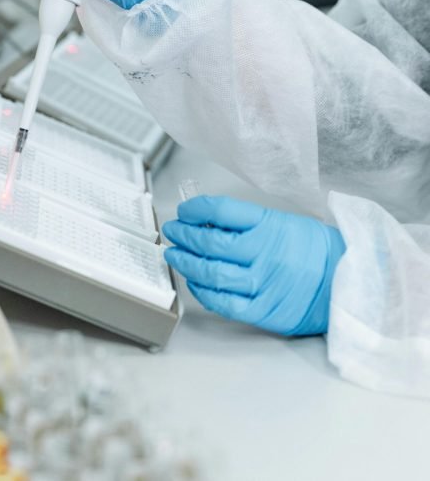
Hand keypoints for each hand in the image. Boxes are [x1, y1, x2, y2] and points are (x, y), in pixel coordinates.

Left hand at [163, 196, 345, 335]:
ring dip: (187, 263)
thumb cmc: (313, 250)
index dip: (195, 209)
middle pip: (209, 243)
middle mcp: (263, 253)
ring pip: (211, 273)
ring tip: (175, 256)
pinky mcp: (264, 310)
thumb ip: (246, 223)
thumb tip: (206, 222)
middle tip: (173, 232)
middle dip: (183, 236)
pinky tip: (196, 282)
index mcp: (269, 225)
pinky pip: (224, 302)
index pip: (220, 210)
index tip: (184, 211)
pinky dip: (204, 292)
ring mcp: (263, 283)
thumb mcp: (282, 222)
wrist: (346, 281)